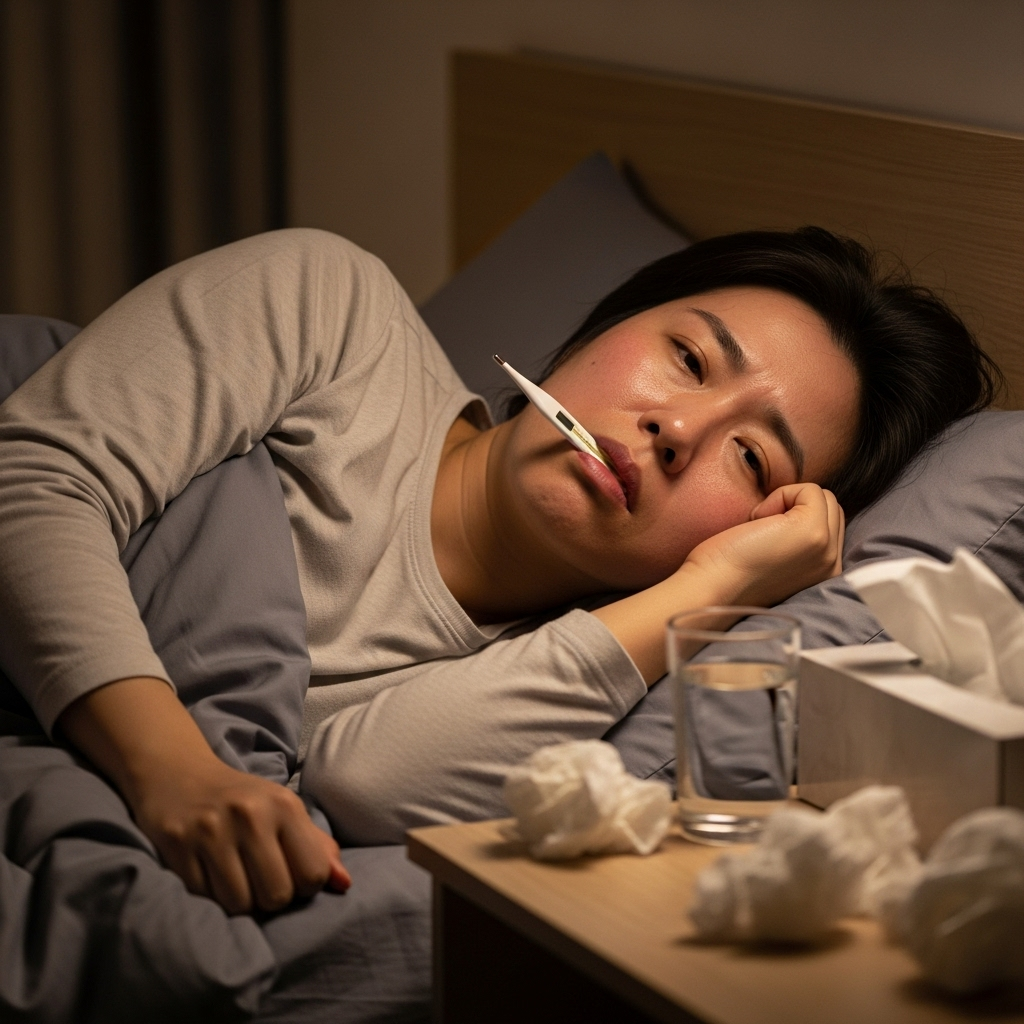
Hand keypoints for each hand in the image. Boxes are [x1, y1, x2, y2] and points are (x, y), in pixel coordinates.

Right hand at [133, 751, 350, 913]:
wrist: (181, 775)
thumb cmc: (244, 801)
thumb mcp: (286, 812)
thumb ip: (318, 848)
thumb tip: (344, 885)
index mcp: (284, 806)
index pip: (312, 875)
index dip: (304, 886)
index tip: (290, 874)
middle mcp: (250, 815)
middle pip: (277, 896)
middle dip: (271, 899)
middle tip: (259, 879)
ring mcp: (211, 831)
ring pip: (240, 904)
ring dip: (240, 901)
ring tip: (235, 878)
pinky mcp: (178, 845)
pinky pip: (203, 899)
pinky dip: (210, 897)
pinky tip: (209, 873)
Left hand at [682, 482, 844, 607]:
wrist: (712, 588)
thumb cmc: (729, 570)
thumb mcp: (777, 555)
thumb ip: (797, 539)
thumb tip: (795, 505)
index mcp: (825, 572)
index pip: (831, 522)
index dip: (796, 516)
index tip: (766, 537)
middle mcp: (832, 564)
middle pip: (831, 507)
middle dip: (795, 506)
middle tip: (762, 530)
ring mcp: (826, 549)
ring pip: (823, 497)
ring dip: (788, 501)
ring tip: (761, 527)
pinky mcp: (813, 531)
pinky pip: (810, 490)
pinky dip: (780, 495)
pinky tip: (758, 521)